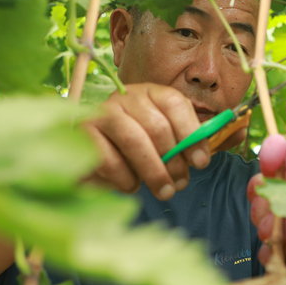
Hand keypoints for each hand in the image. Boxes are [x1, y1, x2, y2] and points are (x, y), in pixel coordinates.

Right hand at [83, 83, 210, 199]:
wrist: (94, 155)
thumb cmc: (139, 147)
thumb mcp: (165, 140)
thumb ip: (185, 143)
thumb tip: (201, 158)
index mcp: (150, 93)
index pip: (175, 104)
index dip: (191, 134)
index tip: (201, 163)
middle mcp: (125, 97)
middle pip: (157, 126)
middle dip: (173, 160)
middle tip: (180, 184)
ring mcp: (102, 113)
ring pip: (134, 140)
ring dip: (154, 171)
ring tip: (164, 191)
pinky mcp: (84, 134)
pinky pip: (109, 159)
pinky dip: (126, 178)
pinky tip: (133, 186)